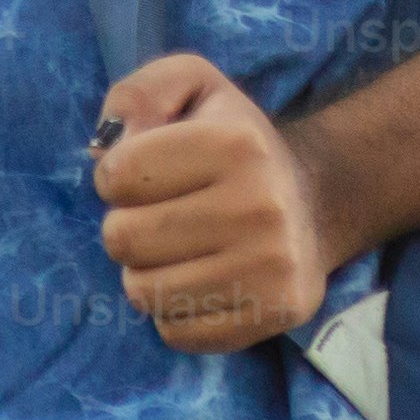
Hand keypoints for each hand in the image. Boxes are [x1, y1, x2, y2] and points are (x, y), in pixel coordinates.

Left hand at [91, 51, 338, 350]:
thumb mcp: (192, 87)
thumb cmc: (231, 143)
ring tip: (182, 249)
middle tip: (165, 217)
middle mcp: (261, 205)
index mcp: (236, 143)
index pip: (114, 175)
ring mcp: (274, 265)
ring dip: (148, 273)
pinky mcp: (277, 312)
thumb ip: (138, 93)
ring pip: (143, 292)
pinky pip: (177, 332)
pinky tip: (204, 281)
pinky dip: (176, 312)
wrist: (312, 201)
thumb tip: (107, 145)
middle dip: (128, 228)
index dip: (117, 176)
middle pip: (121, 239)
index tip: (148, 175)